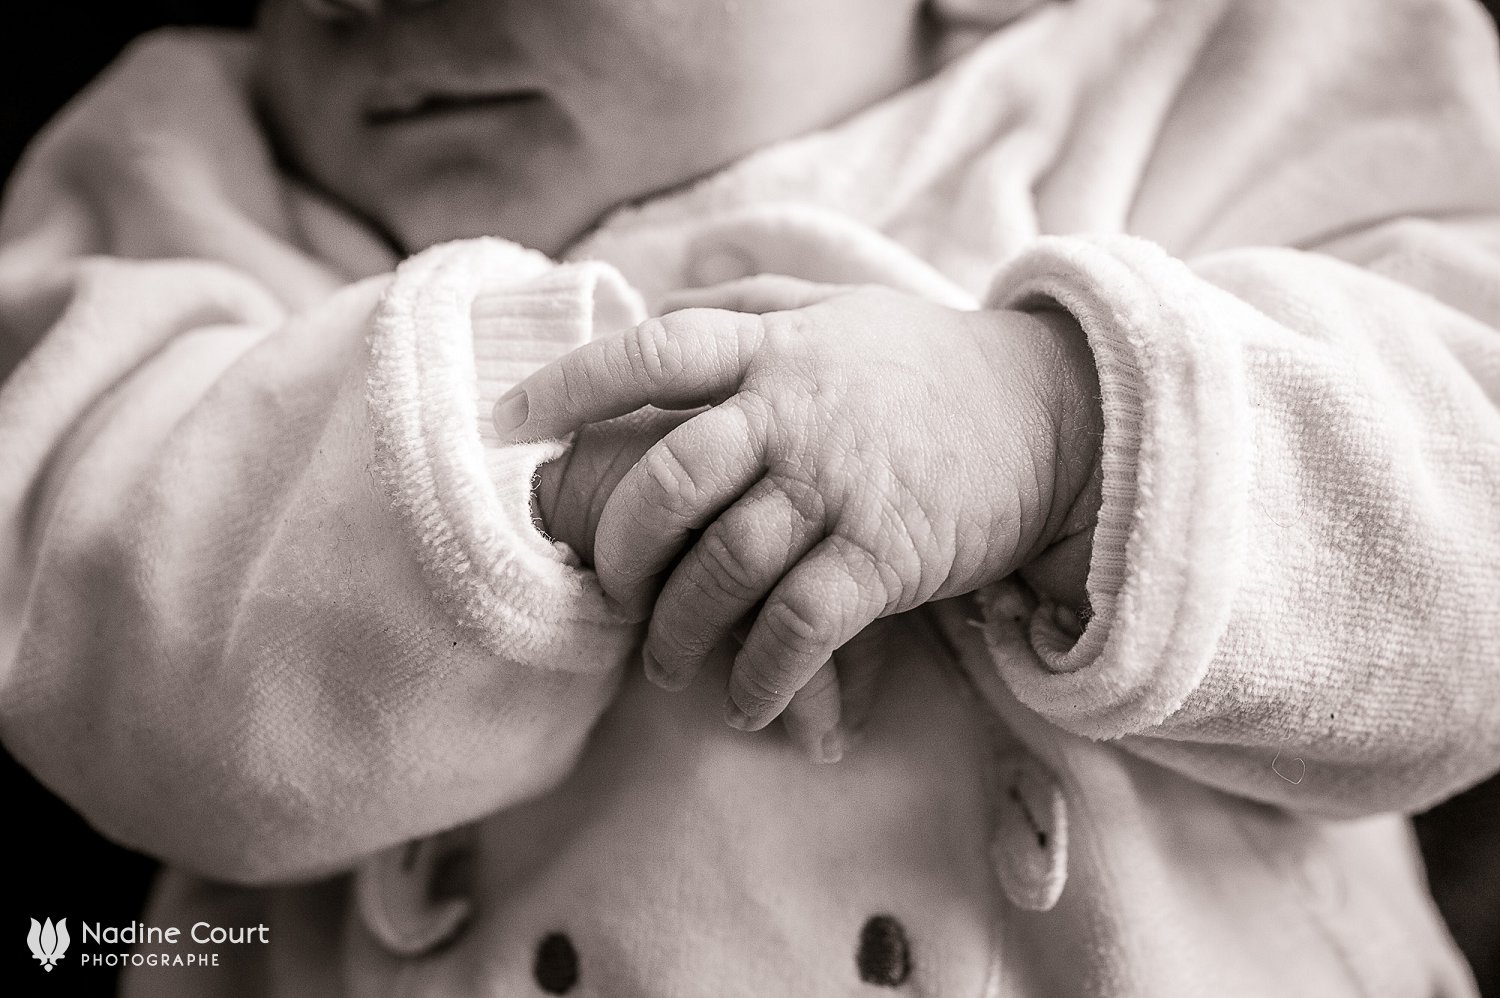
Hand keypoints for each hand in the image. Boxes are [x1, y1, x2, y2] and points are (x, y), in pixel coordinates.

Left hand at [497, 276, 1101, 756]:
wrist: (1052, 416)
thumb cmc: (925, 366)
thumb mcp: (837, 307)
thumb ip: (746, 303)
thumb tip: (656, 301)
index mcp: (774, 348)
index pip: (650, 352)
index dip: (568, 386)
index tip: (505, 426)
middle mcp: (796, 413)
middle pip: (669, 480)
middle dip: (620, 548)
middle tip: (610, 589)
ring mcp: (841, 486)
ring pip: (725, 566)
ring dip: (680, 631)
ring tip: (666, 664)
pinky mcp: (887, 555)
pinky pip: (800, 627)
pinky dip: (760, 675)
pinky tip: (743, 702)